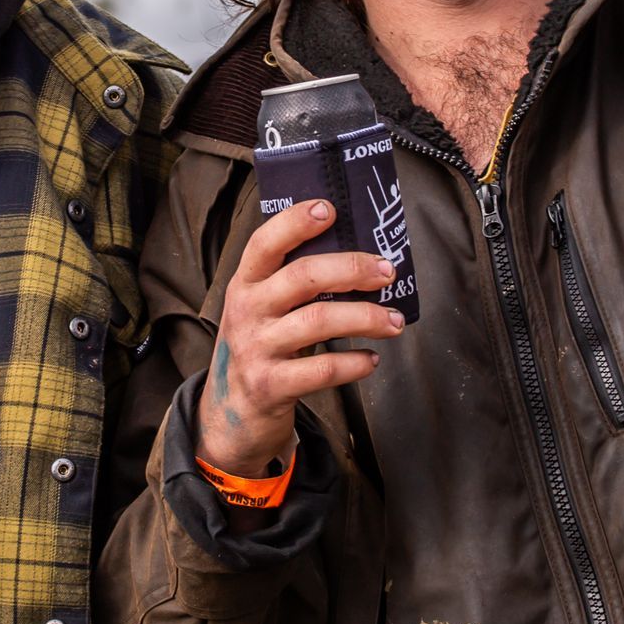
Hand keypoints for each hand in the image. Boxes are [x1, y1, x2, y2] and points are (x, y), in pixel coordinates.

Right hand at [196, 199, 405, 476]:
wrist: (229, 415)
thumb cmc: (259, 347)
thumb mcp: (260, 308)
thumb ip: (290, 282)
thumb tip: (356, 255)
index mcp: (244, 283)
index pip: (264, 242)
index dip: (295, 222)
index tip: (329, 209)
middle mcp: (247, 311)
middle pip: (303, 277)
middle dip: (352, 269)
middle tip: (387, 272)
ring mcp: (256, 349)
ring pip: (318, 321)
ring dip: (366, 317)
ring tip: (394, 321)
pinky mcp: (270, 385)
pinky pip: (322, 370)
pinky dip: (354, 363)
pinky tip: (371, 359)